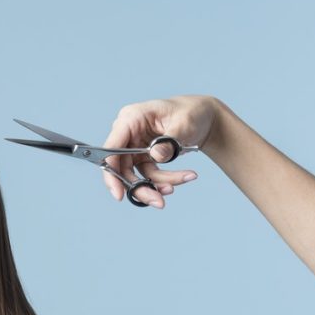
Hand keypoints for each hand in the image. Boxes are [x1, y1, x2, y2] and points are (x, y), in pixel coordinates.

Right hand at [101, 95, 220, 207]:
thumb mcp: (184, 124)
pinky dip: (163, 181)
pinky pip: (148, 176)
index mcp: (131, 119)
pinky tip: (182, 178)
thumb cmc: (191, 112)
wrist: (203, 117)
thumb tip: (156, 156)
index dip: (111, 173)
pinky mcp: (143, 157)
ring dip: (155, 186)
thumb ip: (168, 141)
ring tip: (174, 188)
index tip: (119, 195)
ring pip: (135, 176)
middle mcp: (128, 134)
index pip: (111, 149)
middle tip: (159, 202)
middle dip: (140, 188)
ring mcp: (134, 147)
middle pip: (121, 168)